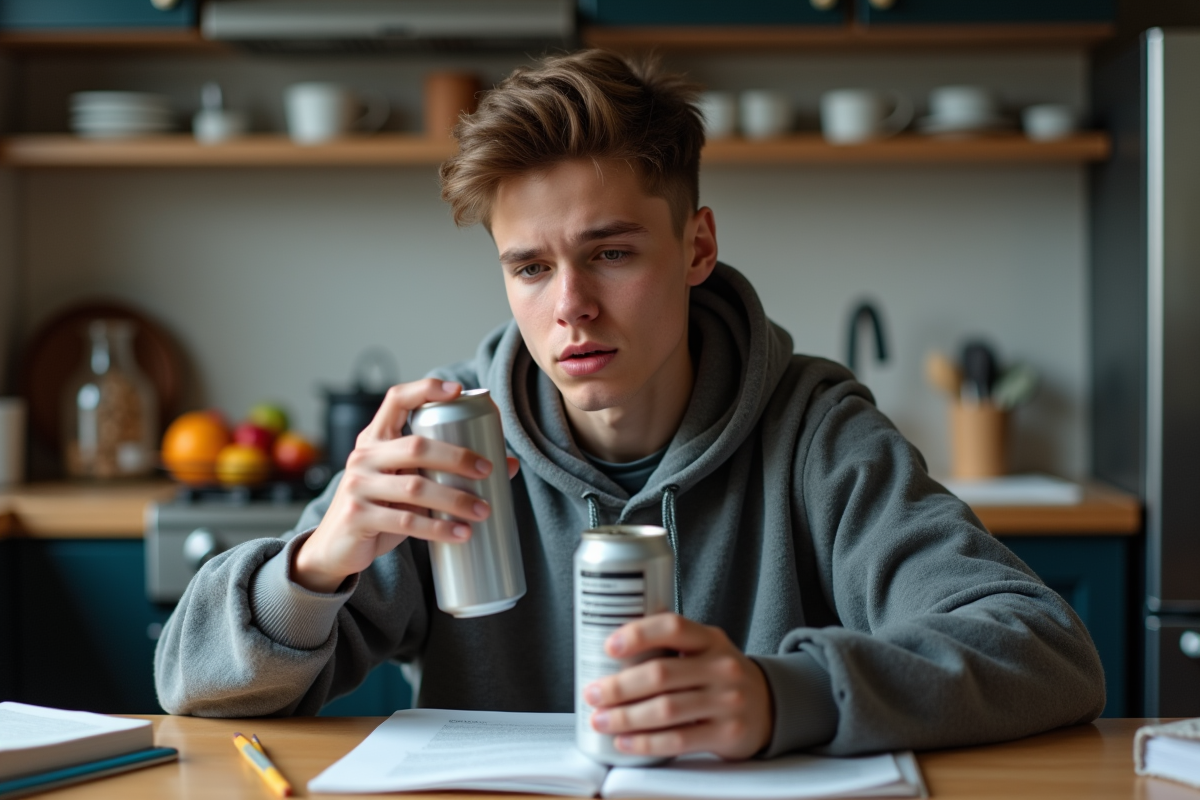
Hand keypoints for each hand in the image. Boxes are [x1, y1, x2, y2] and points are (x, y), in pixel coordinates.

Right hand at [293, 379, 518, 592]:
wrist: (336, 548)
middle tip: (489, 470)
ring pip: (416, 487)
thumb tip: (510, 465)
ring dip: (456, 499)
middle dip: (458, 457)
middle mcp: (363, 456)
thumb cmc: (381, 509)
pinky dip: (439, 528)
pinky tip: (461, 534)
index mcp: (375, 439)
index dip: (426, 389)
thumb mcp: (408, 484)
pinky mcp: (358, 516)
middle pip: (416, 446)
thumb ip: (444, 472)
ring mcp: (357, 486)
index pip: (396, 399)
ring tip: (484, 510)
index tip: (459, 390)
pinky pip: (406, 520)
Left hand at [583, 613, 773, 760]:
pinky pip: (678, 741)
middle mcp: (722, 667)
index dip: (638, 634)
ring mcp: (727, 701)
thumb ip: (671, 644)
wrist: (769, 706)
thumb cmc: (721, 675)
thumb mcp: (706, 648)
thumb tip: (613, 642)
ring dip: (625, 717)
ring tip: (601, 719)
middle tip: (592, 693)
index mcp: (711, 639)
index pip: (672, 627)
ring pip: (666, 710)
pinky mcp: (727, 734)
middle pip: (661, 674)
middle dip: (619, 686)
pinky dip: (645, 742)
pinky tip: (624, 741)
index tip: (609, 647)